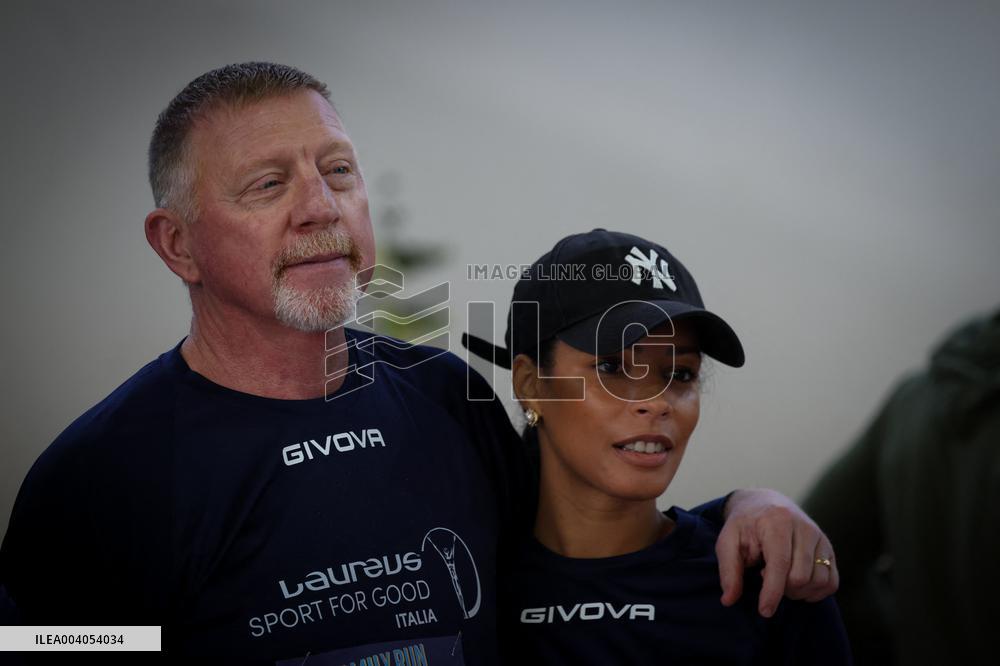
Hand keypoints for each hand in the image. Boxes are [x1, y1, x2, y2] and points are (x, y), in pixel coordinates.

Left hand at [716, 488, 838, 616]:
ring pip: (818, 581)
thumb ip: (728, 570)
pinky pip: (831, 582)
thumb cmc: (745, 525)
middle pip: (800, 577)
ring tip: (779, 578)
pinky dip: (815, 592)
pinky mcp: (829, 548)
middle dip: (781, 589)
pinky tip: (797, 585)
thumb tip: (728, 600)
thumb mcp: (727, 541)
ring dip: (798, 592)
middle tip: (764, 576)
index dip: (773, 592)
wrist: (766, 503)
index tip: (764, 611)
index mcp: (777, 521)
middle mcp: (804, 527)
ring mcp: (820, 537)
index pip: (780, 563)